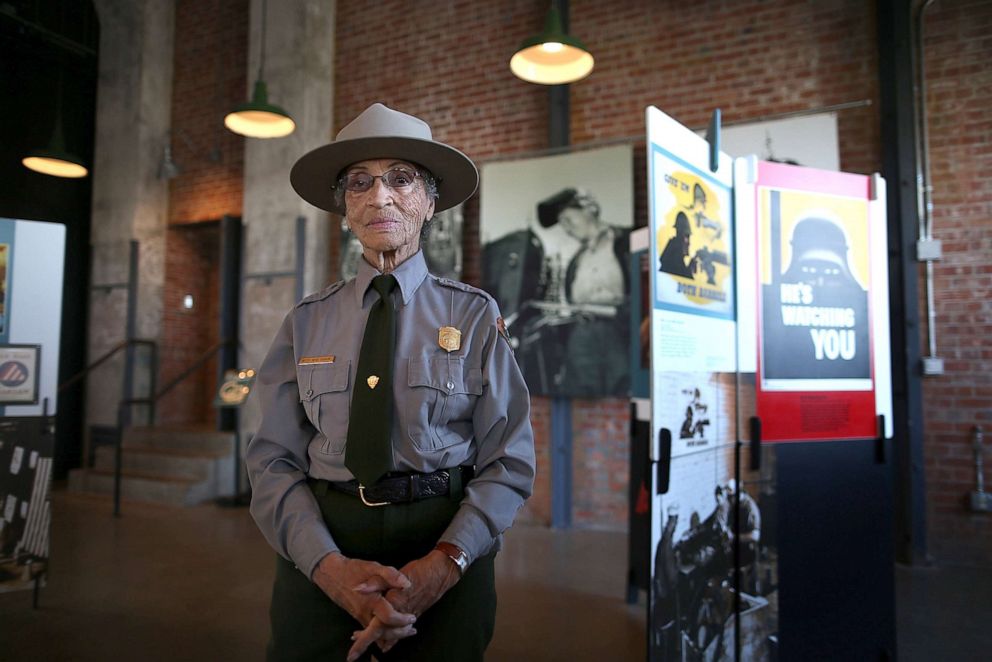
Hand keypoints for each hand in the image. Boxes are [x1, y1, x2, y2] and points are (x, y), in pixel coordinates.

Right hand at [311, 553, 416, 638]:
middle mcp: (364, 612)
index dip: (402, 619)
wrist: (332, 574)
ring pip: (378, 633)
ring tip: (407, 629)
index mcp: (370, 600)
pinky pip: (371, 630)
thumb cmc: (354, 569)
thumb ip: (391, 575)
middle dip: (400, 632)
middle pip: (384, 631)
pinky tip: (393, 628)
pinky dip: (383, 631)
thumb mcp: (373, 567)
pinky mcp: (358, 617)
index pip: (389, 617)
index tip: (413, 617)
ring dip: (393, 634)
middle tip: (413, 628)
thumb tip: (407, 584)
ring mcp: (360, 617)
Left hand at [347, 550, 461, 659]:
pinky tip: (387, 642)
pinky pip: (401, 631)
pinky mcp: (414, 614)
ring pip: (392, 635)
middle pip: (383, 635)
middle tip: (354, 647)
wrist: (440, 572)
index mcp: (393, 606)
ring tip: (363, 639)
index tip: (352, 649)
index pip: (375, 628)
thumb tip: (357, 589)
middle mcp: (401, 615)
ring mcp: (408, 617)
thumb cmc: (417, 571)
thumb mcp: (392, 572)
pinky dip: (392, 638)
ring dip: (378, 639)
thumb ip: (374, 582)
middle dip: (368, 641)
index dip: (363, 639)